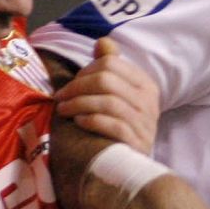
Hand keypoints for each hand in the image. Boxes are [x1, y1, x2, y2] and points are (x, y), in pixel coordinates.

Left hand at [54, 38, 159, 153]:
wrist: (136, 166)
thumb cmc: (123, 127)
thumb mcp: (122, 95)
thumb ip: (112, 67)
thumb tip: (102, 42)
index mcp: (145, 84)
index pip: (111, 63)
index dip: (85, 70)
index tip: (72, 84)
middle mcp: (149, 101)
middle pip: (106, 80)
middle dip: (76, 87)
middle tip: (60, 98)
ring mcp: (145, 123)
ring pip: (107, 101)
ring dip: (78, 104)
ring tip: (63, 111)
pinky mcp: (137, 142)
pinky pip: (111, 125)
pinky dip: (91, 121)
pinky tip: (78, 123)